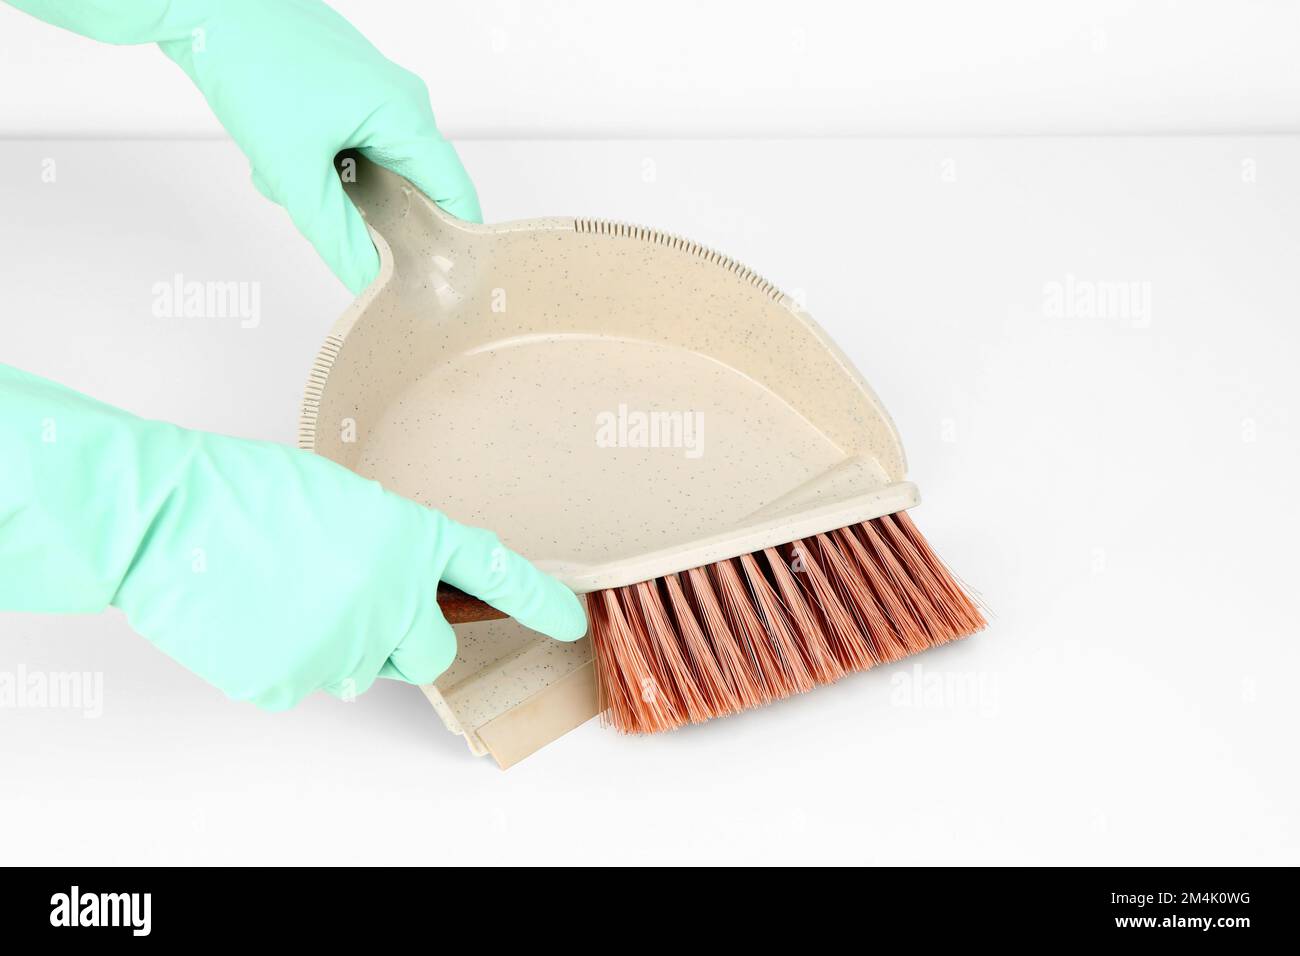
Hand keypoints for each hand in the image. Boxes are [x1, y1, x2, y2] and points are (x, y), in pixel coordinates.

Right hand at [1, 364, 585, 709]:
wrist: (165, 515)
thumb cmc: (244, 491)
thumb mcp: (341, 500)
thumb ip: (384, 550)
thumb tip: (389, 595)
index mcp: (409, 539)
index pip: (495, 574)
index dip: (538, 600)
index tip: (568, 622)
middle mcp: (391, 599)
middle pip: (431, 653)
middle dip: (408, 640)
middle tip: (358, 607)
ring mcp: (344, 646)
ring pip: (361, 668)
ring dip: (336, 643)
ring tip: (280, 593)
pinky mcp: (291, 681)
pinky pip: (302, 681)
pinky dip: (281, 657)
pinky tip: (251, 614)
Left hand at [6, 0, 478, 292]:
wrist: (209, 5)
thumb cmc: (253, 63)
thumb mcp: (294, 170)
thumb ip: (337, 235)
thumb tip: (367, 281)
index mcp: (406, 117)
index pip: (455, 196)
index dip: (451, 244)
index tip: (433, 282)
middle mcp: (403, 103)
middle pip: (411, 187)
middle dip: (368, 213)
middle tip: (330, 223)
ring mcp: (377, 93)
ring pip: (373, 169)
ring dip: (332, 187)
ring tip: (287, 175)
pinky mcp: (350, 89)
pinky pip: (353, 146)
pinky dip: (319, 162)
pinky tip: (282, 153)